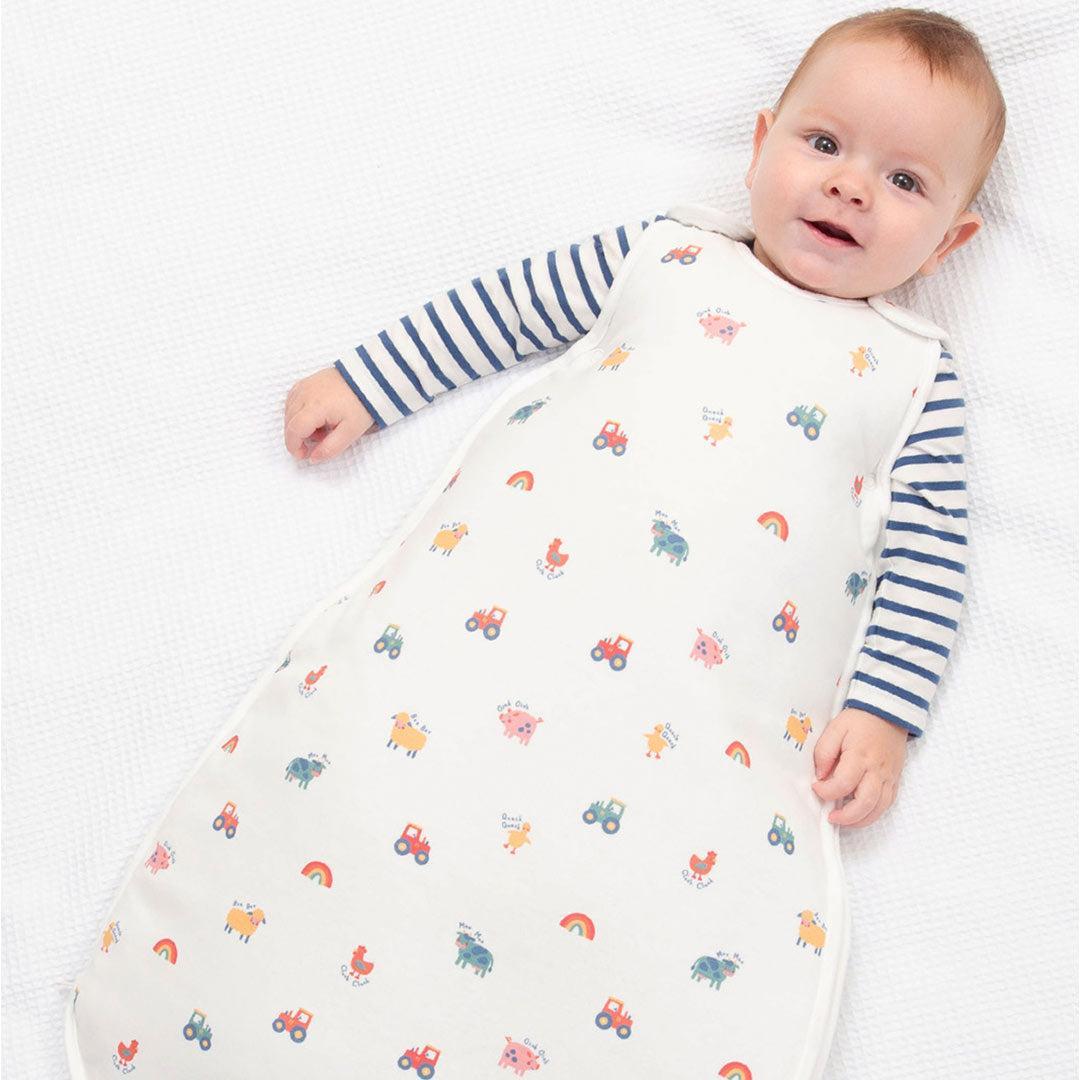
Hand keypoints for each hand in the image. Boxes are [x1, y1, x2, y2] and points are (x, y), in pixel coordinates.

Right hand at [284, 366, 375, 462]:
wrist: (368, 380)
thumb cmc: (361, 404)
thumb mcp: (350, 432)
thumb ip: (331, 448)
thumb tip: (313, 458)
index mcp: (315, 407)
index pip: (294, 431)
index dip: (294, 447)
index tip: (303, 455)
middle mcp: (304, 394)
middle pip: (289, 423)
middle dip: (299, 438)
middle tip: (320, 440)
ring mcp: (304, 386)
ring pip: (289, 412)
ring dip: (300, 425)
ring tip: (323, 427)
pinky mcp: (306, 382)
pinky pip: (293, 401)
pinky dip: (298, 412)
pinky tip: (315, 416)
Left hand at [811, 706, 909, 827]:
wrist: (888, 713)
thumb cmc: (860, 720)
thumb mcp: (835, 729)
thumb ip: (824, 752)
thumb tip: (820, 775)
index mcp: (860, 756)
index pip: (843, 783)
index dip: (827, 791)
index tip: (816, 788)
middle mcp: (877, 770)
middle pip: (865, 803)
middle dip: (846, 816)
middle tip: (831, 817)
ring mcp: (889, 777)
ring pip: (879, 808)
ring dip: (861, 819)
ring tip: (844, 819)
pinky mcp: (895, 779)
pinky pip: (888, 803)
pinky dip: (874, 813)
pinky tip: (860, 813)